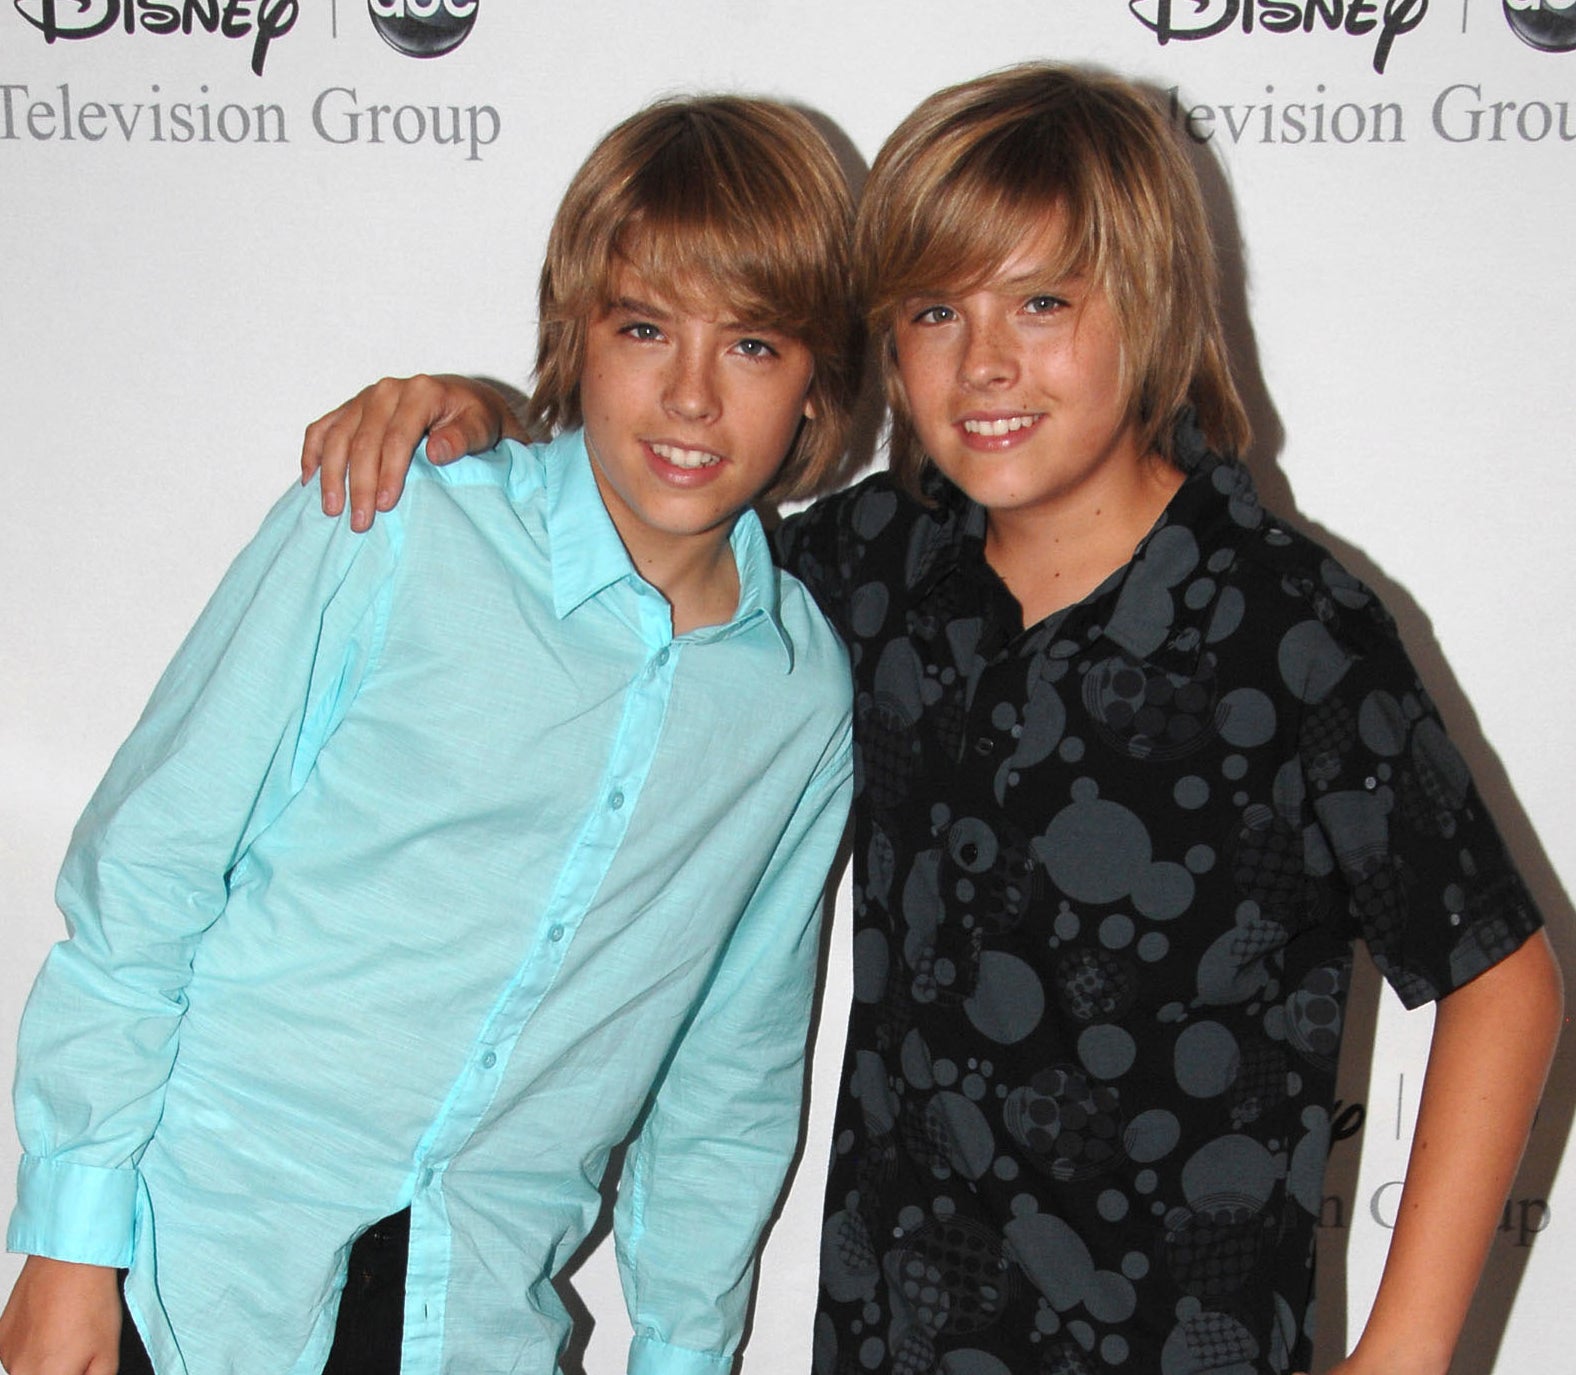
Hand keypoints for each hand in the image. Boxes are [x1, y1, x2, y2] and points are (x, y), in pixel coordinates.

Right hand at [0, 1255, 120, 1374]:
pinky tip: (52, 1323)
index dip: (77, 1372)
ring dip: (48, 1359)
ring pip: (31, 1369)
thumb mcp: (109, 1352)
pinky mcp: (0, 1338)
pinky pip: (19, 1352)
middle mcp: (20, 1371)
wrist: (69, 1260)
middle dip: (64, 1369)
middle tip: (80, 1345)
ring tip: (69, 1329)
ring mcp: (6, 1355)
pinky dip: (34, 1344)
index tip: (85, 1363)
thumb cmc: (90, 1300)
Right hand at [299, 374, 522, 530]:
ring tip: (333, 510)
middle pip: (364, 440)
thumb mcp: (481, 428)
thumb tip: (435, 452)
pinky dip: (312, 453)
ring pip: (338, 436)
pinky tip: (309, 481)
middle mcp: (388, 390)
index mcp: (421, 392)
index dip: (390, 473)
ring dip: (332, 475)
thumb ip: (462, 439)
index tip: (386, 506)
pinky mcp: (351, 408)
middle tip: (360, 522)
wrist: (465, 401)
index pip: (398, 437)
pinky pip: (323, 428)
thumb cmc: (475, 420)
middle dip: (360, 484)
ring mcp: (365, 398)